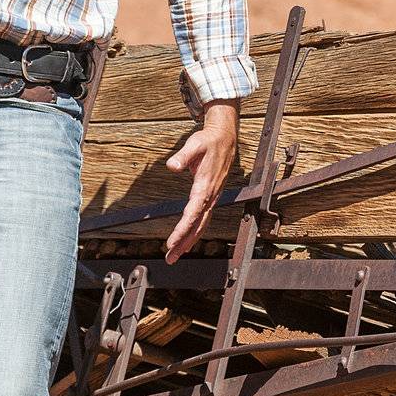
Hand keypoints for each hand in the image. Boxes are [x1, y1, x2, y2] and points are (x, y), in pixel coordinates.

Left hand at [163, 99, 239, 263]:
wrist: (225, 137)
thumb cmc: (208, 141)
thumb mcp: (194, 144)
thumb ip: (183, 156)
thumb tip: (172, 165)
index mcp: (205, 186)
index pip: (192, 214)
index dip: (182, 229)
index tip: (171, 242)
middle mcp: (210, 196)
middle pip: (197, 225)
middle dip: (184, 243)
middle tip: (170, 258)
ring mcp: (212, 198)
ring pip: (201, 225)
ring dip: (188, 241)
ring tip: (175, 255)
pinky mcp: (211, 196)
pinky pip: (203, 219)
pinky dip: (195, 232)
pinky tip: (187, 240)